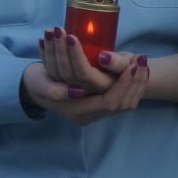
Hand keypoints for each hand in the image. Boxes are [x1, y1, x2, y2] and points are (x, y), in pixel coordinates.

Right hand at [22, 57, 148, 125]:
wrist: (35, 88)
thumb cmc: (38, 83)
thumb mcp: (41, 85)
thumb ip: (55, 90)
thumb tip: (77, 91)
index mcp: (78, 111)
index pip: (109, 102)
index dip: (122, 85)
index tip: (131, 66)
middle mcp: (90, 115)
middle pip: (122, 104)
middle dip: (134, 82)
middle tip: (141, 61)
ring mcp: (96, 112)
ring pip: (127, 103)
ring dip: (137, 83)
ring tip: (142, 63)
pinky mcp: (100, 104)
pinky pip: (124, 99)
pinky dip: (134, 85)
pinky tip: (137, 71)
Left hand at [38, 27, 139, 94]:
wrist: (123, 77)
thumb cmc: (127, 67)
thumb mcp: (128, 64)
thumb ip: (119, 63)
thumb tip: (104, 57)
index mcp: (102, 88)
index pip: (85, 74)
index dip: (77, 57)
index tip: (72, 37)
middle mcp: (85, 92)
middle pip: (67, 73)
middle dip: (60, 50)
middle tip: (58, 29)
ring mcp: (73, 90)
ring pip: (56, 71)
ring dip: (51, 49)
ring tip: (50, 29)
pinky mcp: (64, 84)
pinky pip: (50, 70)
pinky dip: (45, 53)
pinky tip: (42, 39)